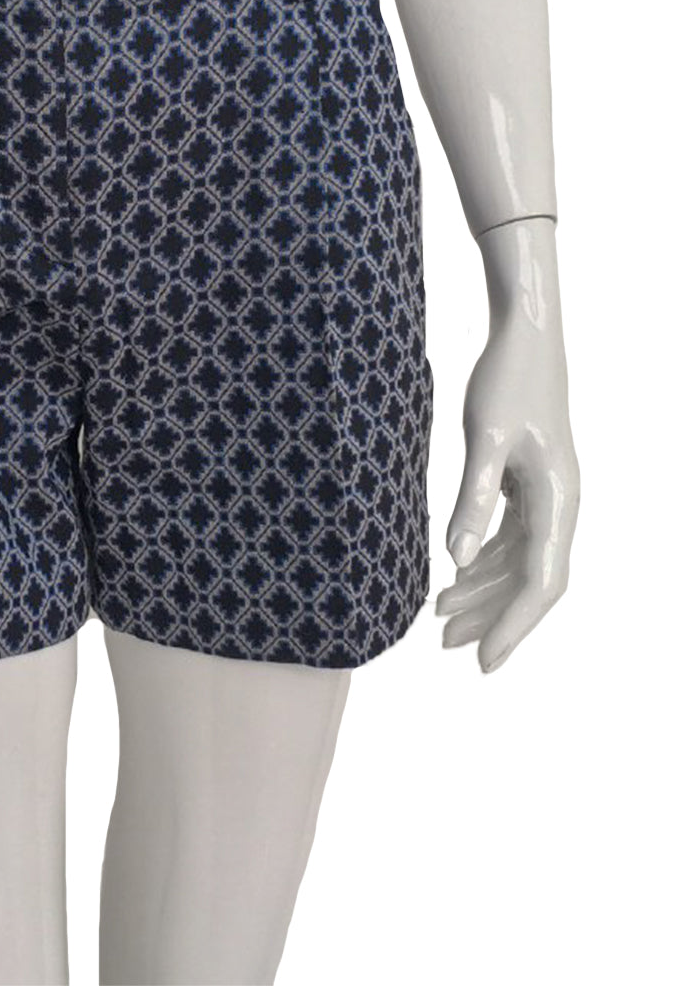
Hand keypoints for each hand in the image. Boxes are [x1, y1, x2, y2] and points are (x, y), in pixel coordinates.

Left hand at [436, 312, 580, 672]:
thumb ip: (472, 498)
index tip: (484, 662)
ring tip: (439, 617)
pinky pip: (510, 536)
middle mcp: (560, 504)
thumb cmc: (506, 380)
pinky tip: (454, 574)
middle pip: (529, 580)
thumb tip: (454, 559)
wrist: (524, 337)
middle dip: (490, 617)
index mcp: (558, 500)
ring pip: (517, 561)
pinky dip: (481, 558)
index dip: (514, 626)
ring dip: (482, 590)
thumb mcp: (482, 437)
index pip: (541, 583)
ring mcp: (546, 494)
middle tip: (446, 646)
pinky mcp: (528, 482)